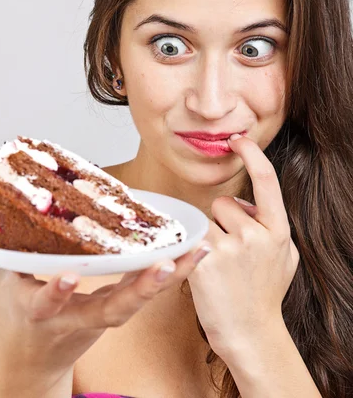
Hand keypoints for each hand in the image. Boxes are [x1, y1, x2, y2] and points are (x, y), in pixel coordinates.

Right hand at [0, 185, 210, 379]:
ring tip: (194, 253)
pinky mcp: (118, 311)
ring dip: (169, 281)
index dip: (56, 292)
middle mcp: (77, 318)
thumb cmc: (17, 314)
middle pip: (112, 308)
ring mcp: (101, 317)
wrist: (33, 360)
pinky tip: (193, 253)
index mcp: (41, 312)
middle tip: (163, 267)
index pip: (48, 303)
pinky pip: (147, 294)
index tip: (66, 277)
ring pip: (139, 303)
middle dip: (138, 291)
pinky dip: (171, 276)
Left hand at [187, 134, 299, 361]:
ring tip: (217, 264)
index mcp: (278, 230)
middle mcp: (256, 235)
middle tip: (228, 251)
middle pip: (224, 203)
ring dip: (206, 234)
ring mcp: (230, 248)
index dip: (251, 154)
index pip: (266, 180)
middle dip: (222, 220)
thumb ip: (270, 226)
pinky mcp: (204, 261)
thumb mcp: (284, 257)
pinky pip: (191, 236)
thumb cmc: (264, 294)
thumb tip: (250, 204)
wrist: (251, 334)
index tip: (237, 140)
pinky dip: (192, 247)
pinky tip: (202, 268)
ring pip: (204, 218)